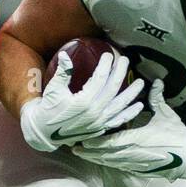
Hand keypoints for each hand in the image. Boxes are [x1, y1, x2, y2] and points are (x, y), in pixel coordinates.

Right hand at [19, 49, 144, 151]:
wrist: (44, 131)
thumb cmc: (48, 109)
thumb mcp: (53, 89)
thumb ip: (63, 72)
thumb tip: (64, 54)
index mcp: (83, 101)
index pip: (99, 79)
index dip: (105, 65)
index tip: (108, 55)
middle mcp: (95, 112)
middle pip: (113, 88)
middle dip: (120, 72)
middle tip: (125, 60)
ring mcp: (99, 122)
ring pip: (120, 105)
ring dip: (132, 93)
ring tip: (141, 82)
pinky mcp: (100, 129)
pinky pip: (118, 120)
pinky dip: (129, 113)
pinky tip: (138, 106)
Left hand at [70, 82, 185, 186]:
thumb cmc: (179, 137)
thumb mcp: (167, 115)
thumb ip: (157, 99)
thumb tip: (155, 81)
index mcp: (137, 140)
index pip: (110, 143)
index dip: (94, 143)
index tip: (81, 140)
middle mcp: (133, 154)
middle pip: (104, 155)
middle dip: (89, 152)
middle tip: (73, 148)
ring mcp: (135, 164)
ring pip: (110, 163)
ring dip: (95, 159)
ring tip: (81, 154)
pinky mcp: (139, 170)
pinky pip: (119, 167)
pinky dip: (108, 163)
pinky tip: (99, 160)